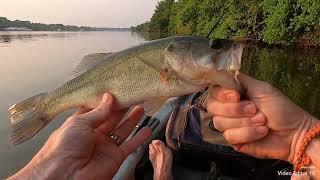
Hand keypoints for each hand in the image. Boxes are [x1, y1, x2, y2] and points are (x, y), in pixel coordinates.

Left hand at [10, 93, 151, 179]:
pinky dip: (139, 138)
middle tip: (131, 96)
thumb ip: (98, 112)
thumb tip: (108, 98)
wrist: (65, 175)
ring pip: (122, 130)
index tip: (116, 91)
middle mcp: (93, 135)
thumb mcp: (79, 122)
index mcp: (81, 125)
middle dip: (121, 108)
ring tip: (140, 107)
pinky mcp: (115, 157)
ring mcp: (105, 147)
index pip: (96, 110)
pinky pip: (130, 145)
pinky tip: (146, 129)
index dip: (106, 101)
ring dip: (132, 120)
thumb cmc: (63, 148)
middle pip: (111, 119)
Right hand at [206, 74, 317, 162]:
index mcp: (233, 95)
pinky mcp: (234, 140)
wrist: (294, 132)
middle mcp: (228, 109)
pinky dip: (248, 133)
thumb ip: (241, 80)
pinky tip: (261, 132)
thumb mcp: (262, 88)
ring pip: (220, 122)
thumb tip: (223, 73)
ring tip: (262, 121)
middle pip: (212, 107)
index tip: (237, 96)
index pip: (214, 92)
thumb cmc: (280, 109)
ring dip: (244, 122)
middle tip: (255, 109)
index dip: (222, 94)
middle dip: (235, 109)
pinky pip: (229, 136)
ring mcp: (229, 125)